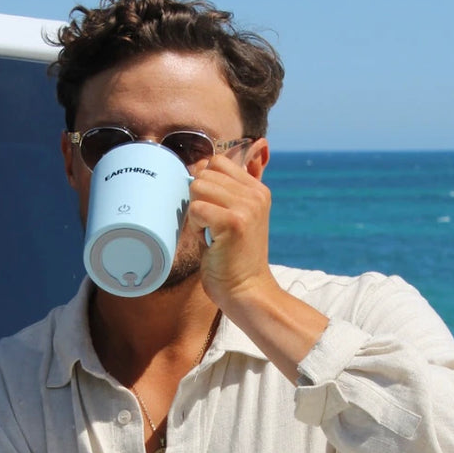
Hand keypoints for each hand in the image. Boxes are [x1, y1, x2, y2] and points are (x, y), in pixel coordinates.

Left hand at [187, 149, 329, 381]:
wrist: (246, 291)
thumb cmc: (233, 257)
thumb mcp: (235, 217)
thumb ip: (223, 192)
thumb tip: (197, 166)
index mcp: (257, 189)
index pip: (218, 161)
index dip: (204, 182)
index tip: (211, 208)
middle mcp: (256, 194)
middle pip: (205, 173)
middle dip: (198, 198)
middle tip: (210, 225)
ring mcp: (247, 206)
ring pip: (198, 187)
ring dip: (196, 211)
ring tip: (210, 232)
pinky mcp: (234, 222)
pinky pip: (196, 208)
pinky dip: (196, 226)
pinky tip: (210, 240)